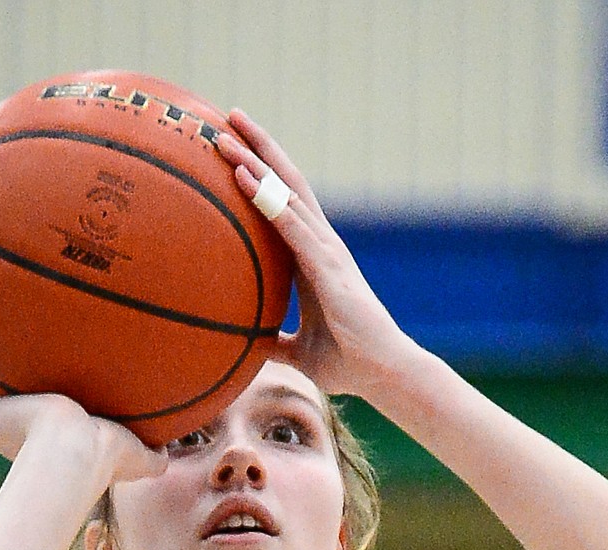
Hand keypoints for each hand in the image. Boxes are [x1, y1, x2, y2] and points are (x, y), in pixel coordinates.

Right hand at [0, 363, 166, 483]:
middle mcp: (22, 439)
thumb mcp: (137, 457)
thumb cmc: (105, 457)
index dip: (45, 430)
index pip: (45, 438)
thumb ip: (153, 458)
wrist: (74, 451)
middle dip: (5, 412)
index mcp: (53, 447)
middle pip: (7, 424)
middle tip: (5, 396)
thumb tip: (170, 459)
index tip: (47, 419)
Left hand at [217, 113, 412, 401]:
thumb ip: (277, 344)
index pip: (283, 204)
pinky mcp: (328, 266)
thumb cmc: (349, 364)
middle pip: (285, 183)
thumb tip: (250, 349)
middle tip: (227, 117)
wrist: (383, 374)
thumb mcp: (300, 353)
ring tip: (224, 135)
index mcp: (314, 259)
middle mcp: (321, 244)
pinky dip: (266, 199)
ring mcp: (326, 251)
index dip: (261, 172)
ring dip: (254, 162)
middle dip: (257, 147)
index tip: (234, 147)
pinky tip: (243, 178)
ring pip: (285, 193)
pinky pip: (290, 225)